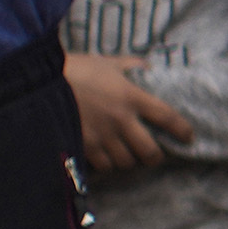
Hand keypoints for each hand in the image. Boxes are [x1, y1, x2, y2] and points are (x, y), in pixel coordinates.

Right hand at [64, 51, 195, 175]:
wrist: (39, 82)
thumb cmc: (76, 69)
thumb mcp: (108, 62)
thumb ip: (130, 66)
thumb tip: (147, 68)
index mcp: (131, 96)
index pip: (167, 117)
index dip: (182, 130)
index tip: (188, 137)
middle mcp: (121, 120)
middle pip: (150, 151)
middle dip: (155, 156)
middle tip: (153, 154)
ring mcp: (102, 136)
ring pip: (126, 162)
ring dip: (129, 160)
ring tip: (127, 154)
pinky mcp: (84, 147)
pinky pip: (103, 166)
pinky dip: (107, 164)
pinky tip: (105, 157)